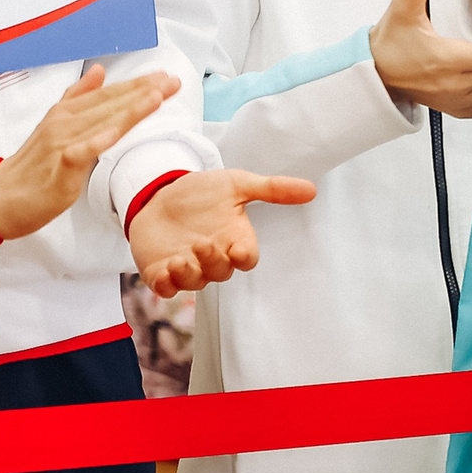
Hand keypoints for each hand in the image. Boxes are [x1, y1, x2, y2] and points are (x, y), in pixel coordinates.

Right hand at [0, 64, 179, 240]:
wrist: (0, 196)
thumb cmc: (32, 165)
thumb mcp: (55, 124)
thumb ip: (78, 96)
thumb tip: (99, 71)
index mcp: (67, 112)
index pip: (109, 94)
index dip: (138, 85)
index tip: (165, 78)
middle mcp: (65, 122)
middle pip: (110, 104)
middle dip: (144, 91)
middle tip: (172, 81)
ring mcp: (60, 143)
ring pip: (100, 122)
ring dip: (129, 109)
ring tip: (156, 97)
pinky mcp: (58, 168)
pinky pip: (79, 152)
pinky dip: (97, 141)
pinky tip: (115, 133)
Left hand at [129, 167, 314, 298]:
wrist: (159, 194)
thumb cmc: (201, 193)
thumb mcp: (235, 184)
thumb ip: (271, 189)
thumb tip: (312, 189)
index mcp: (234, 240)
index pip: (247, 258)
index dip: (244, 257)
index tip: (238, 250)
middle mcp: (214, 259)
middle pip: (221, 272)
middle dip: (212, 261)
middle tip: (201, 242)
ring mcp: (187, 268)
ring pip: (194, 283)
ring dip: (188, 275)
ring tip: (178, 259)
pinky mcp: (161, 273)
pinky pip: (166, 288)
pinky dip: (165, 285)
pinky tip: (162, 274)